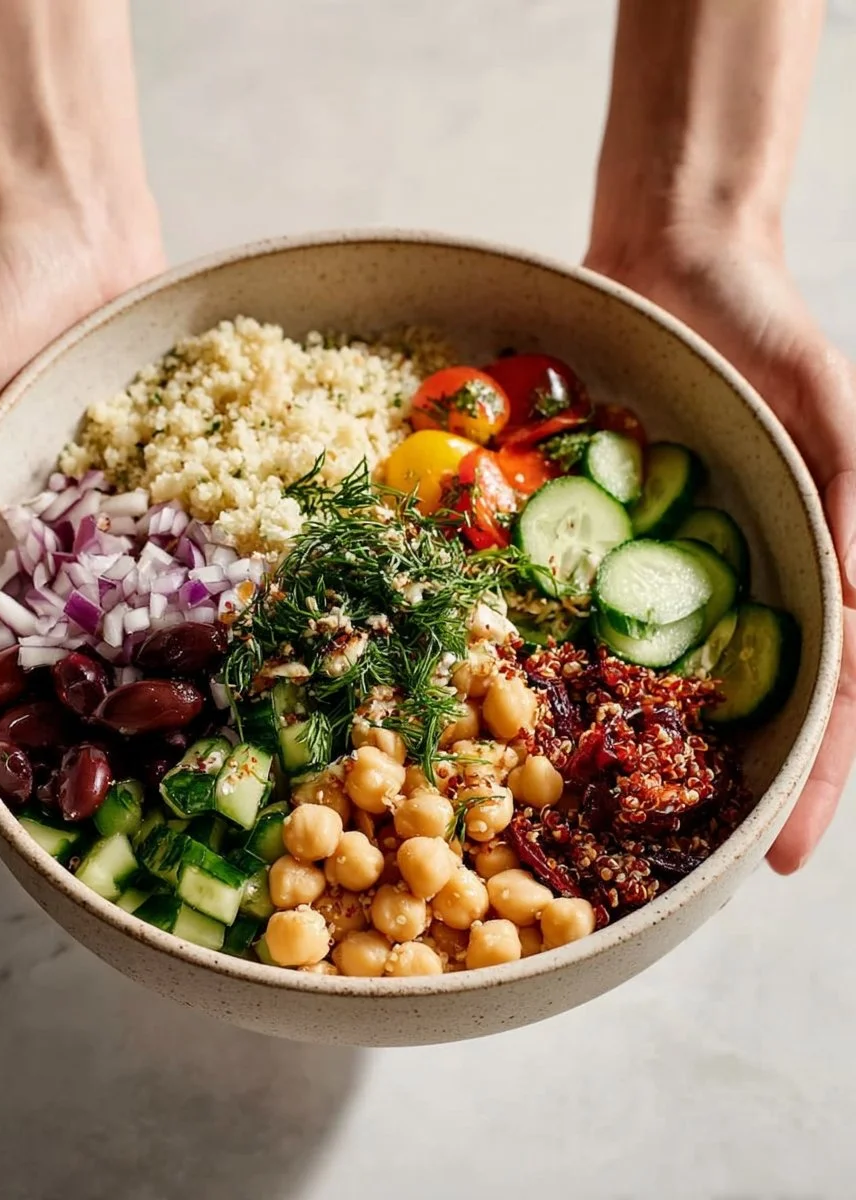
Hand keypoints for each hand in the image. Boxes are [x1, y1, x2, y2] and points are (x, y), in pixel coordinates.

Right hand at [0, 199, 164, 857]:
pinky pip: (147, 587)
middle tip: (65, 843)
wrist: (74, 233)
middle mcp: (6, 556)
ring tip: (137, 794)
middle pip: (14, 683)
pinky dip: (162, 640)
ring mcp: (74, 540)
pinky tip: (195, 689)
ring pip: (83, 651)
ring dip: (100, 722)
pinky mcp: (133, 510)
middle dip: (32, 764)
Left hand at [585, 223, 855, 871]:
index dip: (809, 783)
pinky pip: (581, 613)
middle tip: (681, 874)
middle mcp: (735, 589)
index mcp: (809, 575)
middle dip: (717, 796)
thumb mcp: (835, 414)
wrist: (671, 264)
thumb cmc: (768, 334)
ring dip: (639, 756)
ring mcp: (662, 572)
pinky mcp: (598, 541)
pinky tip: (536, 721)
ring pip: (655, 681)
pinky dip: (567, 667)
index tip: (776, 861)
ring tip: (602, 833)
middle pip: (738, 712)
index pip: (827, 700)